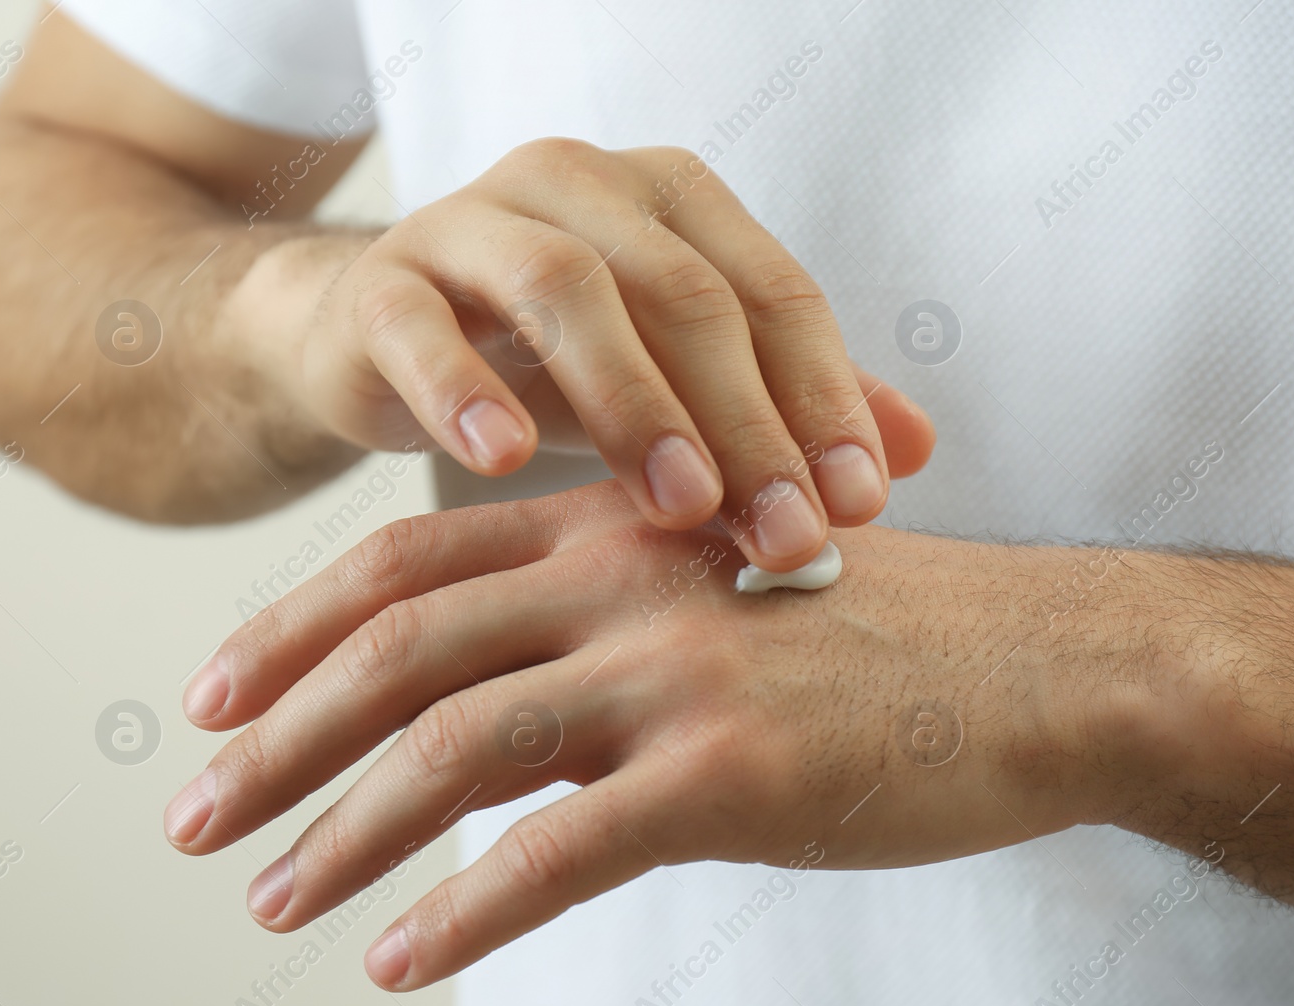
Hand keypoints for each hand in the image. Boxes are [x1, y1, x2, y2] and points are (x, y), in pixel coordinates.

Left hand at [166, 481, 1131, 990]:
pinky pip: (558, 850)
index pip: (410, 562)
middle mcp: (632, 583)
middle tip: (193, 815)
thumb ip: (609, 634)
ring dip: (343, 832)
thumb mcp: (730, 598)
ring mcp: (681, 674)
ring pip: (457, 748)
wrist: (1051, 668)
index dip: (294, 627)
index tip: (215, 697)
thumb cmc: (894, 638)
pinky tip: (402, 955)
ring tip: (271, 900)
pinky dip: (464, 909)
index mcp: (622, 529)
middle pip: (402, 651)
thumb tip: (498, 719)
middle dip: (278, 737)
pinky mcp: (734, 773)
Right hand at [287, 137, 933, 569]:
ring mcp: (473, 223)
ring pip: (566, 291)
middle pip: (684, 293)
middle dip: (746, 420)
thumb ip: (790, 406)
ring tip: (680, 503)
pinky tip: (508, 461)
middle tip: (786, 532)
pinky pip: (421, 326)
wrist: (376, 338)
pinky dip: (465, 389)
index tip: (860, 505)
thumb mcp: (681, 383)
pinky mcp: (381, 282)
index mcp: (671, 200)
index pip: (772, 292)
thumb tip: (917, 452)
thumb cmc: (550, 362)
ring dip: (634, 402)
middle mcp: (581, 185)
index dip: (823, 397)